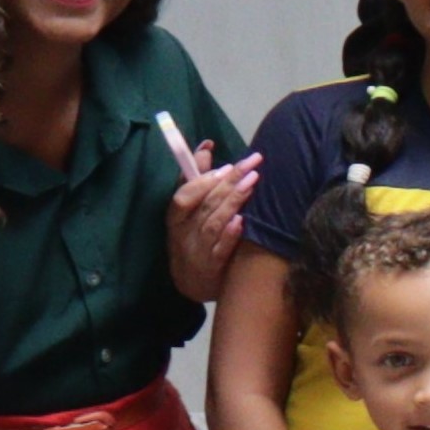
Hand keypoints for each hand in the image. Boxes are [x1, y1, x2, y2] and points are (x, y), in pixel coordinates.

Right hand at [162, 143, 256, 300]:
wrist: (192, 283)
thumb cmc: (193, 237)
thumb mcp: (189, 210)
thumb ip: (197, 178)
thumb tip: (206, 146)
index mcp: (176, 217)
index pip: (183, 196)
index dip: (202, 180)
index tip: (226, 166)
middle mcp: (184, 232)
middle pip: (205, 205)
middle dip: (229, 183)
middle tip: (252, 165)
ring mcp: (197, 250)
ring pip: (213, 223)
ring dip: (233, 202)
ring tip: (252, 184)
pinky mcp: (212, 267)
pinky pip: (220, 250)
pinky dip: (229, 235)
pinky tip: (241, 222)